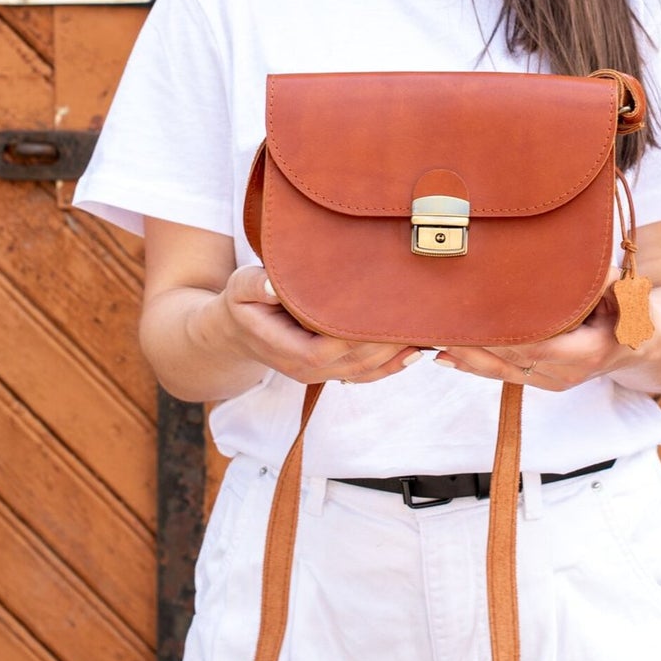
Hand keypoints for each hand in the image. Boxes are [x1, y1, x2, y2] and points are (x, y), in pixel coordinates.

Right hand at [219, 265, 420, 385]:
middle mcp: (305, 369)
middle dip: (385, 343)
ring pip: (364, 372)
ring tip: (424, 332)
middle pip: (353, 363)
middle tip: (414, 315)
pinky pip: (365, 375)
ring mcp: (320, 374)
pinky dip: (392, 365)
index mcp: (285, 350)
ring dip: (395, 355)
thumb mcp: (239, 290)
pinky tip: (415, 350)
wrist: (237, 334)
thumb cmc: (242, 305)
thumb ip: (254, 286)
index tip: (379, 311)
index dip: (354, 335)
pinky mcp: (331, 371)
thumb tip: (272, 285)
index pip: (324, 348)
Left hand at [433, 270, 660, 390]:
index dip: (504, 336)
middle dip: (474, 345)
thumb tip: (594, 269)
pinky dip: (473, 366)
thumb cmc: (635, 310)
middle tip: (441, 326)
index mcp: (587, 353)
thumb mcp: (629, 295)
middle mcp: (566, 374)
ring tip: (432, 342)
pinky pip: (504, 375)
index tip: (476, 319)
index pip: (537, 346)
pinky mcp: (541, 379)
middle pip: (511, 361)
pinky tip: (445, 358)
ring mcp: (552, 381)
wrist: (645, 342)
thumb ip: (609, 285)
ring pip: (502, 372)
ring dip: (466, 358)